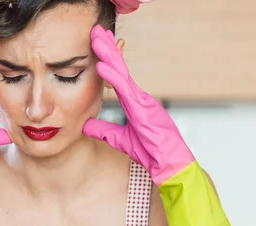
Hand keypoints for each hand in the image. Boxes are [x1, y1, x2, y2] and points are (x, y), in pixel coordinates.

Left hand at [83, 25, 193, 185]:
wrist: (169, 164)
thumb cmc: (152, 152)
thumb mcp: (121, 140)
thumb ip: (105, 131)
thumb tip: (86, 126)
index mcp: (136, 103)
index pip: (118, 77)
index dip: (108, 61)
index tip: (97, 46)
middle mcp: (140, 98)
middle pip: (120, 69)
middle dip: (108, 49)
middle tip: (96, 32)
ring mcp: (143, 101)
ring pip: (122, 73)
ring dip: (108, 55)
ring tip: (96, 39)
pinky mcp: (144, 109)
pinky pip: (125, 89)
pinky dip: (113, 76)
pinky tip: (102, 65)